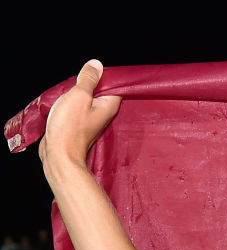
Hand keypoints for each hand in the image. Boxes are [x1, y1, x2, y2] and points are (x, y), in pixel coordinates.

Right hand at [39, 60, 120, 181]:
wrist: (59, 154)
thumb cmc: (69, 128)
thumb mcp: (79, 96)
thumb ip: (88, 79)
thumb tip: (97, 65)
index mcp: (108, 106)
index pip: (115, 84)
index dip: (105, 74)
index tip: (94, 68)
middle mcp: (103, 113)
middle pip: (99, 89)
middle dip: (88, 81)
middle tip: (78, 79)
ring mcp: (91, 118)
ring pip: (87, 97)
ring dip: (78, 91)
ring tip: (70, 90)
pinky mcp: (79, 123)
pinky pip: (78, 106)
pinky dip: (71, 101)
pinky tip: (64, 100)